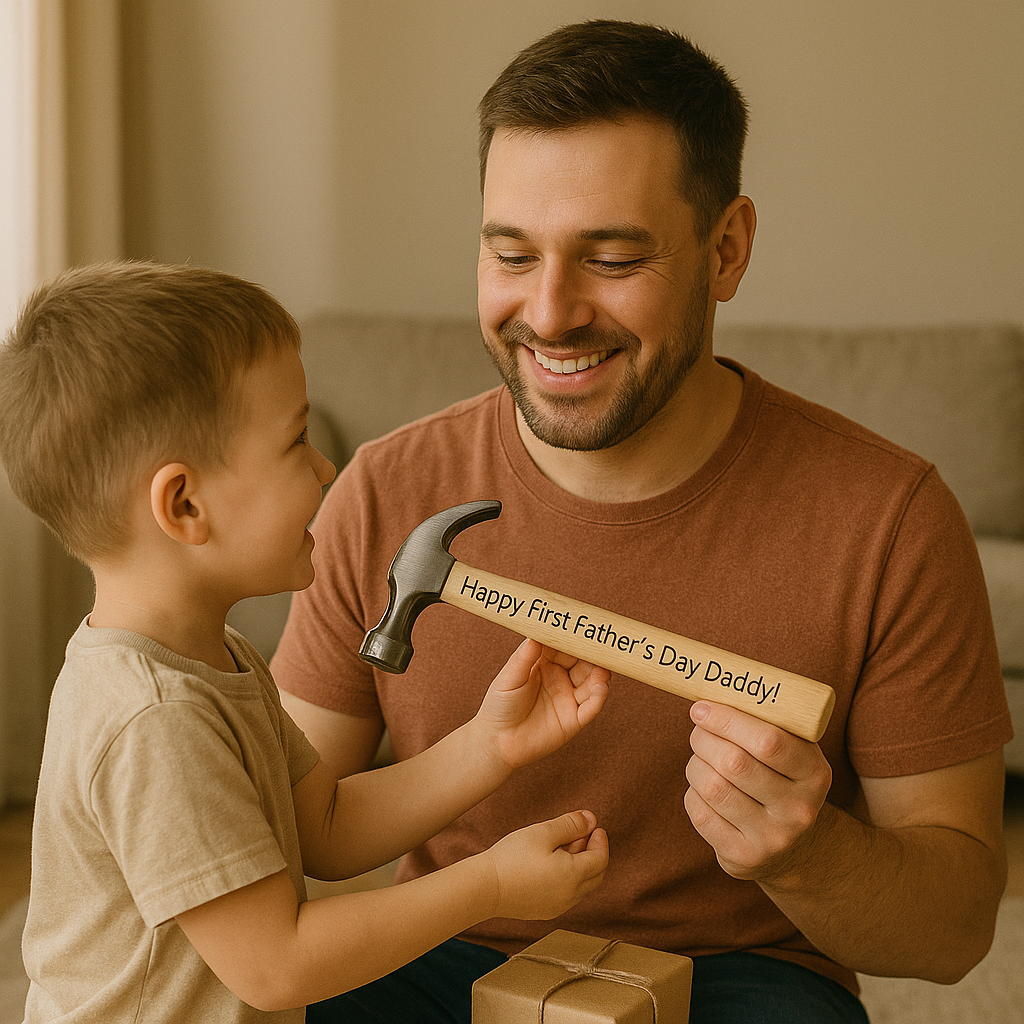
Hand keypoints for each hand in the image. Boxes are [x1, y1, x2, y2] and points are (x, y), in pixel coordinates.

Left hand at [475, 638, 609, 770]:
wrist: (496, 742)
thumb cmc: (499, 706)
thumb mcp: (508, 678)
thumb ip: (524, 657)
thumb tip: (536, 634)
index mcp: (544, 664)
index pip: (565, 646)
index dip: (574, 638)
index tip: (583, 627)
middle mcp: (560, 678)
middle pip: (583, 662)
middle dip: (593, 654)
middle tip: (602, 645)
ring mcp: (568, 698)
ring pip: (592, 682)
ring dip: (600, 673)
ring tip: (602, 668)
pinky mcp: (574, 720)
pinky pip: (592, 706)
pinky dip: (600, 695)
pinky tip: (601, 686)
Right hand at [482, 809, 608, 919]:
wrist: (485, 888)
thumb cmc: (513, 857)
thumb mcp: (543, 832)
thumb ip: (570, 825)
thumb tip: (592, 819)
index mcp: (574, 876)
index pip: (601, 858)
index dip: (601, 840)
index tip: (594, 826)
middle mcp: (570, 896)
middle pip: (596, 875)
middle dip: (594, 852)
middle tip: (582, 834)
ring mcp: (558, 907)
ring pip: (582, 886)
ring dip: (581, 866)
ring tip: (563, 846)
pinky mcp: (544, 911)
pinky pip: (567, 895)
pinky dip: (569, 879)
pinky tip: (552, 864)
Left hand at [683, 700, 831, 883]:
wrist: (796, 846)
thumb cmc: (782, 778)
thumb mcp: (792, 751)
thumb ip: (764, 720)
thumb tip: (711, 688)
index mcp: (815, 773)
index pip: (768, 741)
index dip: (727, 719)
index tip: (701, 707)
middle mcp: (799, 810)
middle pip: (734, 763)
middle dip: (705, 738)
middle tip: (698, 729)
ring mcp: (772, 839)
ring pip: (712, 786)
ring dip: (696, 764)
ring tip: (702, 758)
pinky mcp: (744, 858)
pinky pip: (700, 813)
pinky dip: (693, 793)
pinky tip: (704, 789)